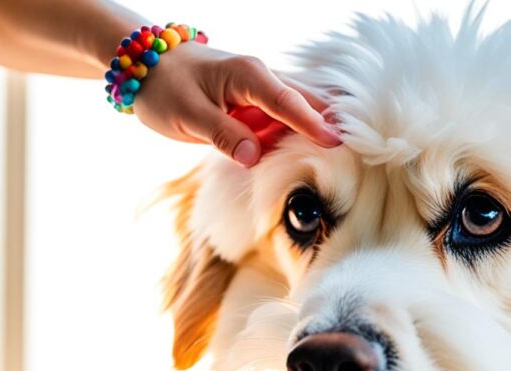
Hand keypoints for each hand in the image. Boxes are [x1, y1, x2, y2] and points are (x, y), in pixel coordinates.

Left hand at [134, 41, 341, 165]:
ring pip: (299, 113)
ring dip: (318, 133)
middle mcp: (261, 80)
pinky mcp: (256, 107)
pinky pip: (283, 123)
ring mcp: (260, 94)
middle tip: (362, 151)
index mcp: (248, 76)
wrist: (148, 70)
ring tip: (348, 159)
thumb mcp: (188, 115)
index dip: (313, 124)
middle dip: (332, 125)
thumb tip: (255, 156)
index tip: (338, 143)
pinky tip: (315, 158)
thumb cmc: (164, 88)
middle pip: (306, 103)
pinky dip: (298, 137)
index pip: (288, 102)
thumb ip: (224, 135)